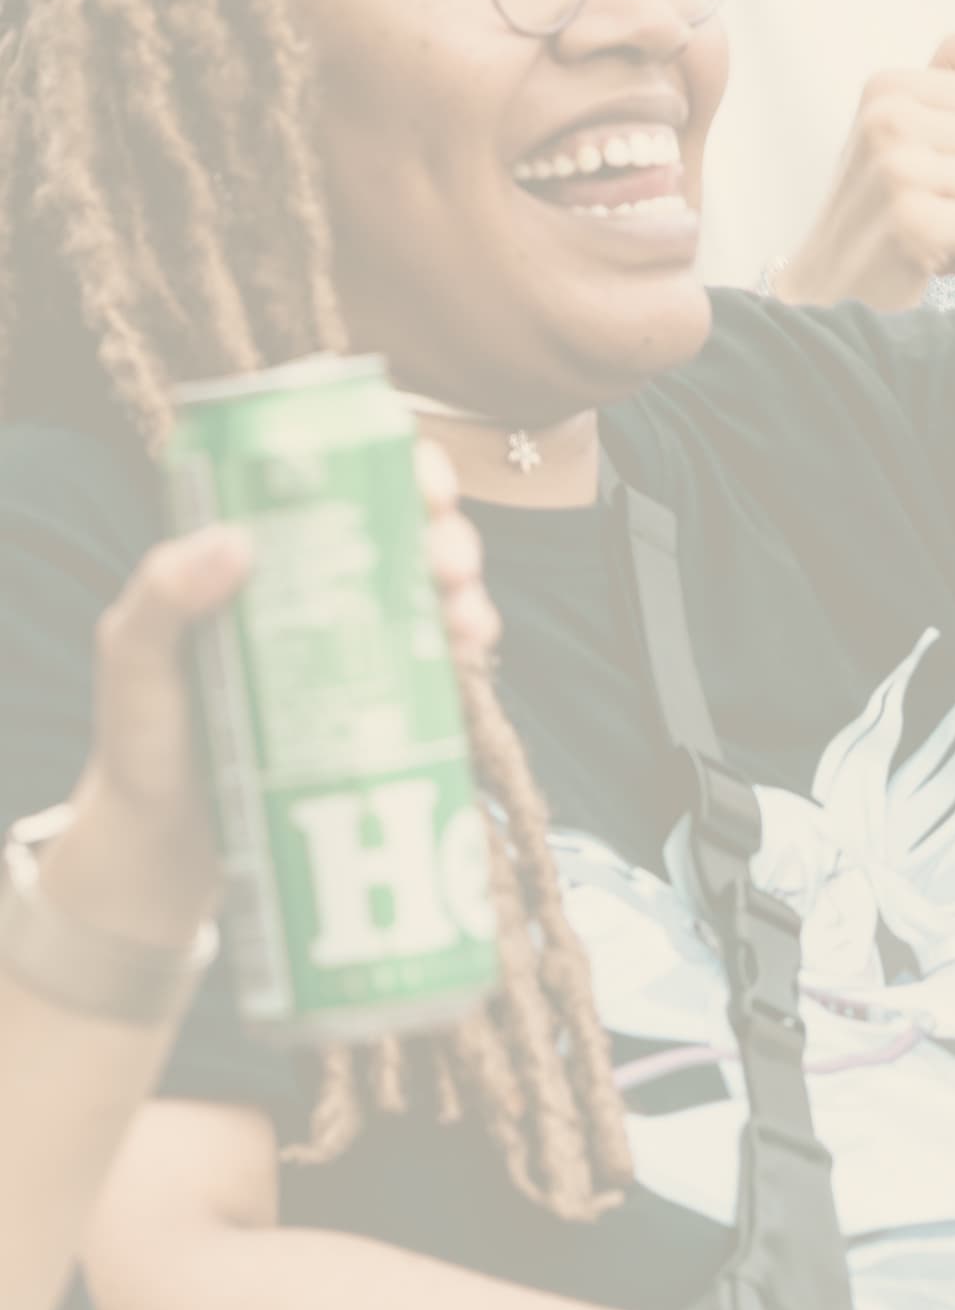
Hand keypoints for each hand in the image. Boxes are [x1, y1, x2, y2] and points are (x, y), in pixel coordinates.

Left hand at [42, 448, 498, 951]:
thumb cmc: (139, 738)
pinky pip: (433, 659)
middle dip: (445, 532)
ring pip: (428, 588)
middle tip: (451, 562)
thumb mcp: (132, 660)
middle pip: (400, 527)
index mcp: (260, 551)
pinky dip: (462, 648)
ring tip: (466, 618)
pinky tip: (468, 654)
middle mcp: (314, 584)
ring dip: (464, 588)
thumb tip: (235, 540)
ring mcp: (349, 642)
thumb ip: (162, 597)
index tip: (426, 483)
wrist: (161, 848)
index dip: (394, 462)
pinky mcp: (374, 700)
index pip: (335, 476)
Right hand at [775, 3, 954, 309]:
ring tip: (942, 231)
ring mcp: (898, 172)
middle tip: (941, 208)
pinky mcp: (915, 226)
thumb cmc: (881, 201)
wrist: (828, 288)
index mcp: (889, 85)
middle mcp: (888, 120)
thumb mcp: (910, 119)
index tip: (939, 170)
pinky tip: (942, 259)